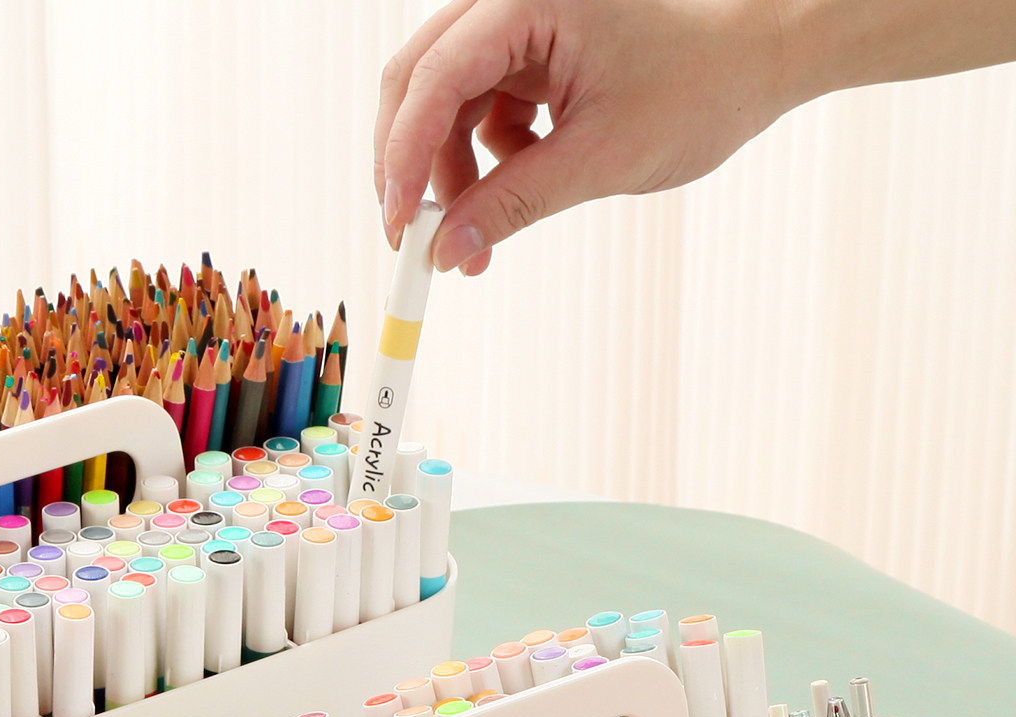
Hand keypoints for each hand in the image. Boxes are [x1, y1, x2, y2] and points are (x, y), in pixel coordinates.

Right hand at [374, 0, 798, 273]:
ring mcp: (517, 23)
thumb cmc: (703, 83)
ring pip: (443, 104)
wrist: (759, 58)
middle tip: (414, 238)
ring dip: (450, 174)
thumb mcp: (601, 158)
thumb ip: (514, 203)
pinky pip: (477, 110)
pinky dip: (485, 159)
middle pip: (418, 82)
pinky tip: (519, 182)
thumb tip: (447, 250)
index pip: (433, 78)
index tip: (399, 226)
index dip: (403, 158)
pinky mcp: (528, 51)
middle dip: (412, 167)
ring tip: (478, 234)